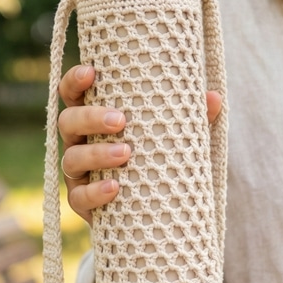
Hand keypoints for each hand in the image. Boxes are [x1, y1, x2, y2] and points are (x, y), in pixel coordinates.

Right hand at [58, 64, 221, 222]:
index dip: (75, 81)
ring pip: (71, 159)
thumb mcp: (177, 137)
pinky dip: (94, 192)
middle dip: (90, 118)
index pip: (73, 94)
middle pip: (68, 122)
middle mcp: (80, 142)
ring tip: (125, 153)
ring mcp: (79, 173)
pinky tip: (114, 188)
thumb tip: (214, 97)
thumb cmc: (161, 159)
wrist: (158, 209)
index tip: (91, 72)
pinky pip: (78, 198)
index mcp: (95, 119)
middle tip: (120, 121)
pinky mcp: (83, 202)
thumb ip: (193, 118)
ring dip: (96, 154)